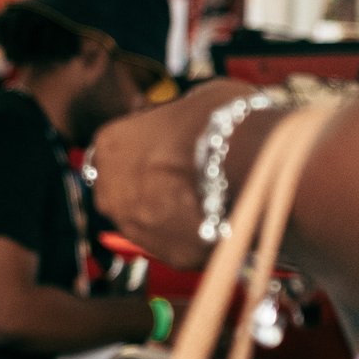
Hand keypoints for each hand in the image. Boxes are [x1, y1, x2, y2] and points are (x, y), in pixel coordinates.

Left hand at [87, 80, 254, 268]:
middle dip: (150, 187)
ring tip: (209, 199)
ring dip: (170, 214)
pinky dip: (195, 235)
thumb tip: (179, 121)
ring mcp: (137, 229)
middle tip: (187, 177)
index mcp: (109, 144)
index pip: (115, 150)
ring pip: (148, 223)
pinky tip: (221, 218)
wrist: (249, 162)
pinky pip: (179, 244)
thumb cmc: (219, 121)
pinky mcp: (170, 256)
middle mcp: (110, 192)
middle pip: (123, 191)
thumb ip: (171, 119)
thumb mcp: (187, 102)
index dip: (143, 150)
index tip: (167, 150)